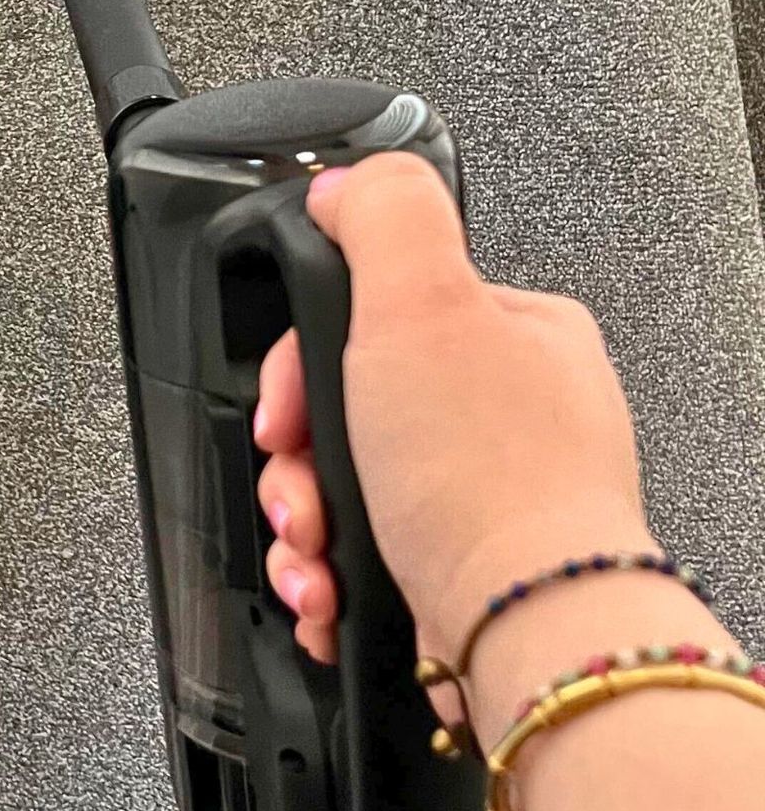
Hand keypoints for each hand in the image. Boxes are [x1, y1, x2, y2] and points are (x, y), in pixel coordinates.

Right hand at [252, 151, 653, 670]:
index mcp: (512, 330)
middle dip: (296, 463)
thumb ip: (381, 214)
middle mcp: (507, 411)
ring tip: (313, 555)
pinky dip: (330, 577)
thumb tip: (345, 183)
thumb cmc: (488, 478)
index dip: (301, 365)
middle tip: (300, 491)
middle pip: (343, 409)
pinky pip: (365, 557)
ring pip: (345, 489)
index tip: (287, 411)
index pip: (367, 313)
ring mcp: (486, 493)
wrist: (523, 627)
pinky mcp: (463, 566)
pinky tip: (331, 588)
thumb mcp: (424, 300)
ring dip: (302, 527)